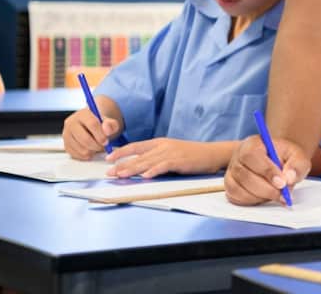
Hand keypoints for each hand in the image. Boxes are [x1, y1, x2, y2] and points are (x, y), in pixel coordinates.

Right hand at [62, 107, 120, 159]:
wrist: (91, 126)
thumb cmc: (100, 124)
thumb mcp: (109, 122)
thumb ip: (111, 125)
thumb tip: (107, 131)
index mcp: (83, 114)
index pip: (92, 124)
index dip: (101, 135)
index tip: (107, 141)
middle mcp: (71, 123)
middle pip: (85, 139)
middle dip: (97, 145)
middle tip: (104, 146)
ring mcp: (66, 135)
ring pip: (81, 149)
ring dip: (93, 151)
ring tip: (98, 147)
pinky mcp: (65, 145)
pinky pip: (76, 155)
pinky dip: (86, 155)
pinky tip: (91, 150)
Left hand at [104, 138, 227, 177]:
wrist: (212, 153)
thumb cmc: (192, 155)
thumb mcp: (171, 152)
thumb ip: (156, 157)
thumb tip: (140, 166)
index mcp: (159, 142)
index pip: (136, 146)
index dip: (121, 152)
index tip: (108, 159)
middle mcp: (163, 146)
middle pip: (138, 156)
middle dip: (122, 165)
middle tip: (109, 173)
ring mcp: (171, 153)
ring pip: (147, 161)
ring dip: (133, 169)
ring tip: (121, 175)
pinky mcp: (179, 161)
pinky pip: (163, 166)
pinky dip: (153, 171)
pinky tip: (145, 176)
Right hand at [224, 134, 310, 204]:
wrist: (278, 160)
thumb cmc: (286, 157)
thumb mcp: (297, 156)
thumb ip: (296, 165)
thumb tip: (289, 179)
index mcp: (252, 144)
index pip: (252, 156)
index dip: (267, 171)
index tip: (282, 183)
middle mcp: (237, 157)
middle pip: (244, 175)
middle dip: (266, 189)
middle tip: (283, 195)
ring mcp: (231, 172)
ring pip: (238, 189)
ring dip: (259, 196)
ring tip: (276, 194)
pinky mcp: (230, 186)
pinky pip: (235, 197)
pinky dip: (251, 201)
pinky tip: (265, 197)